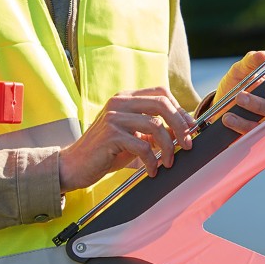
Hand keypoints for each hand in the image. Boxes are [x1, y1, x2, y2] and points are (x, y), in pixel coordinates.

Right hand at [59, 87, 195, 191]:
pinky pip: (143, 146)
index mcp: (125, 98)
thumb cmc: (106, 152)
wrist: (74, 165)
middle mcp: (119, 102)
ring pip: (155, 126)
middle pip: (162, 104)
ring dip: (168, 147)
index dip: (180, 109)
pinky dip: (152, 161)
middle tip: (188, 145)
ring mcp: (114, 117)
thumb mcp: (133, 136)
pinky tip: (151, 170)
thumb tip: (183, 132)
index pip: (161, 93)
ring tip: (168, 163)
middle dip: (181, 125)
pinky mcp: (110, 135)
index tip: (190, 127)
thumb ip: (153, 130)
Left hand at [213, 50, 264, 134]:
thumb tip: (262, 55)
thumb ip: (250, 61)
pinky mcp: (258, 138)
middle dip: (261, 105)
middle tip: (241, 97)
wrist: (218, 105)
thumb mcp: (241, 70)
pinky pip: (254, 137)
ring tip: (229, 113)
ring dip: (248, 120)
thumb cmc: (237, 83)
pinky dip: (241, 128)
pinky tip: (228, 120)